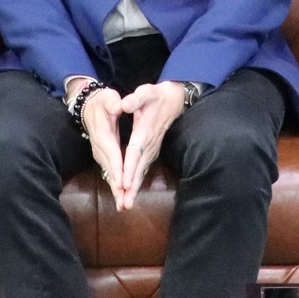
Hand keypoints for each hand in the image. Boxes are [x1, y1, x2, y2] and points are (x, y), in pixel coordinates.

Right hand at [67, 79, 126, 201]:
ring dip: (115, 189)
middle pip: (109, 168)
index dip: (117, 167)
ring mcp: (99, 152)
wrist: (90, 106)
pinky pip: (108, 171)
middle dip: (116, 186)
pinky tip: (120, 194)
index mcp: (103, 133)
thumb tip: (119, 106)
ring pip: (108, 172)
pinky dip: (114, 183)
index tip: (123, 182)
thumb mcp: (108, 97)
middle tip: (124, 202)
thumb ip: (113, 103)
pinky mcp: (101, 155)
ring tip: (123, 204)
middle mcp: (99, 146)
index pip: (111, 152)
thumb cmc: (103, 101)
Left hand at [113, 82, 188, 209]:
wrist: (173, 101)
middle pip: (139, 169)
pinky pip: (143, 170)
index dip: (130, 168)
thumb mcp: (146, 92)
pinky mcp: (152, 152)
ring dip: (135, 189)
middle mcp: (149, 145)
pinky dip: (137, 183)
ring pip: (142, 172)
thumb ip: (135, 99)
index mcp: (144, 132)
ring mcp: (152, 150)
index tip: (125, 184)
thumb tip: (124, 104)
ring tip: (127, 205)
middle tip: (125, 204)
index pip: (135, 153)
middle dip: (132, 187)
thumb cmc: (156, 96)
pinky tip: (132, 193)